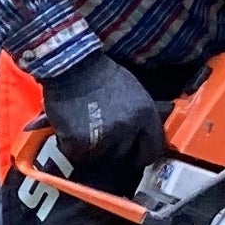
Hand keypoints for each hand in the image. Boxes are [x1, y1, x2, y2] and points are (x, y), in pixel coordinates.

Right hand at [38, 53, 163, 185]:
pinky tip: (71, 132)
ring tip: (84, 131)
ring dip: (92, 149)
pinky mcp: (81, 140)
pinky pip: (78, 155)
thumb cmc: (103, 75)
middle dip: (112, 149)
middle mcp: (128, 127)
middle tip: (101, 137)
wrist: (74, 66)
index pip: (153, 150)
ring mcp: (104, 136)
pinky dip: (73, 148)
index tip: (134, 158)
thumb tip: (151, 131)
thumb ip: (143, 116)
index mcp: (145, 114)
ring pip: (100, 157)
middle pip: (123, 155)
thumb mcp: (135, 91)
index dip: (142, 156)